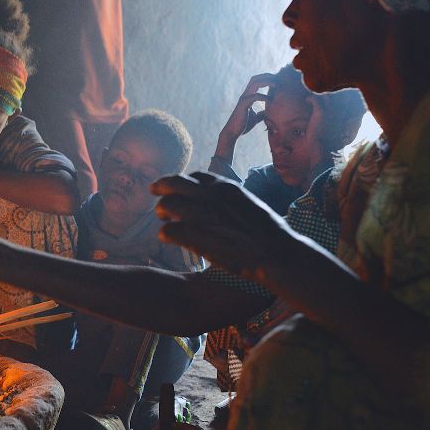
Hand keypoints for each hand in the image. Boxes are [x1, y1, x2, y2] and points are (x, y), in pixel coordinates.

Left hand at [151, 171, 296, 285]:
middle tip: (154, 191)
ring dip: (162, 212)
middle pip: (173, 183)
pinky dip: (165, 234)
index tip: (178, 187)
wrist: (275, 253)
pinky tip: (167, 238)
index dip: (184, 182)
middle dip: (161, 186)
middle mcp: (209, 196)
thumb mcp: (251, 204)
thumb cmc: (270, 233)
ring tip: (163, 219)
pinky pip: (168, 231)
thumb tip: (227, 205)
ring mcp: (200, 215)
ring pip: (165, 205)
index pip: (195, 176)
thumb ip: (232, 201)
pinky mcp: (195, 236)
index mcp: (225, 187)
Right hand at [215, 73, 275, 157]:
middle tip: (276, 78)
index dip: (265, 79)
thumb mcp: (255, 118)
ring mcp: (243, 99)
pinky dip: (264, 97)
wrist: (233, 132)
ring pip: (254, 84)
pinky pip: (255, 96)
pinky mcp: (243, 104)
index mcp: (247, 97)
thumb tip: (267, 112)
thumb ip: (261, 114)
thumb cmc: (243, 126)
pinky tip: (270, 100)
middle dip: (266, 76)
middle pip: (254, 79)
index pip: (255, 82)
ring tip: (276, 84)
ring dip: (266, 82)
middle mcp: (245, 95)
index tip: (276, 81)